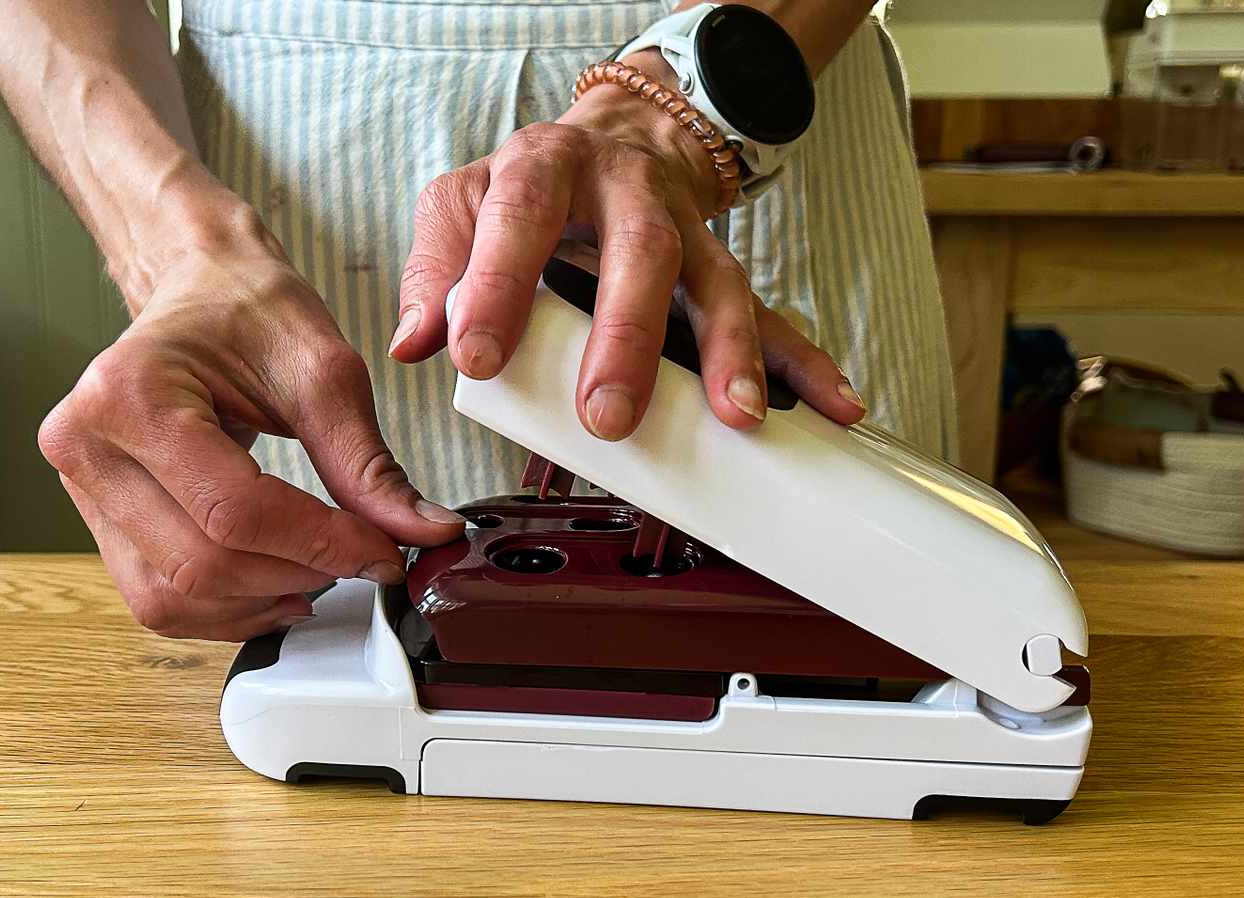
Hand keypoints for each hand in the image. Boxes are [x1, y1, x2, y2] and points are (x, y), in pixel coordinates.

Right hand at [40, 204, 463, 640]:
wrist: (200, 287)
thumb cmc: (248, 310)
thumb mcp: (323, 371)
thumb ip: (367, 464)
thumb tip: (422, 532)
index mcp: (129, 394)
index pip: (234, 511)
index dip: (320, 545)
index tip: (384, 553)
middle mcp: (84, 444)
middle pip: (200, 563)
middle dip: (297, 575)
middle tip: (363, 560)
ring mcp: (80, 487)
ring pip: (171, 596)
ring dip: (258, 603)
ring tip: (320, 575)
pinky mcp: (97, 518)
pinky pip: (156, 597)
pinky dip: (223, 608)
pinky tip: (276, 586)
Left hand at [390, 52, 865, 440]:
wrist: (620, 138)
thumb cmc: (533, 188)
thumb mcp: (465, 204)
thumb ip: (435, 269)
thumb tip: (412, 341)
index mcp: (544, 170)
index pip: (517, 218)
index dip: (494, 285)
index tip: (476, 356)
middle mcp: (625, 193)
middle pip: (638, 251)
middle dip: (627, 335)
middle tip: (606, 414)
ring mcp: (685, 232)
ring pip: (718, 283)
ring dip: (731, 352)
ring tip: (740, 414)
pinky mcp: (722, 270)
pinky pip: (770, 313)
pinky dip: (802, 362)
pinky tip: (831, 404)